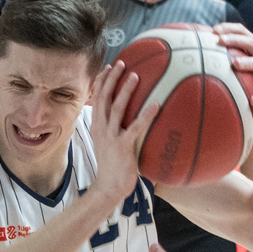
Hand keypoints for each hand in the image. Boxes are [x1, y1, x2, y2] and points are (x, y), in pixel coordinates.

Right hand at [88, 60, 155, 202]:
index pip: (96, 98)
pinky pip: (135, 128)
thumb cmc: (112, 166)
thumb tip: (126, 118)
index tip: (109, 67)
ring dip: (126, 91)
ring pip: (117, 108)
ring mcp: (111, 137)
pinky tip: (156, 105)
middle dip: (112, 79)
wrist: (108, 187)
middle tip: (122, 63)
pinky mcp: (123, 147)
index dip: (102, 82)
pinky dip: (145, 116)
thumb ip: (113, 129)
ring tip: (136, 76)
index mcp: (97, 126)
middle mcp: (101, 128)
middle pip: (104, 98)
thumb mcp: (108, 143)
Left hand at [214, 22, 252, 126]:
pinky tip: (252, 101)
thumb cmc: (251, 81)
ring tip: (235, 64)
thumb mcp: (239, 68)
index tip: (214, 30)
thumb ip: (225, 59)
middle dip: (236, 40)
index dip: (229, 28)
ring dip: (248, 62)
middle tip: (221, 41)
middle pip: (251, 43)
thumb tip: (196, 56)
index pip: (243, 31)